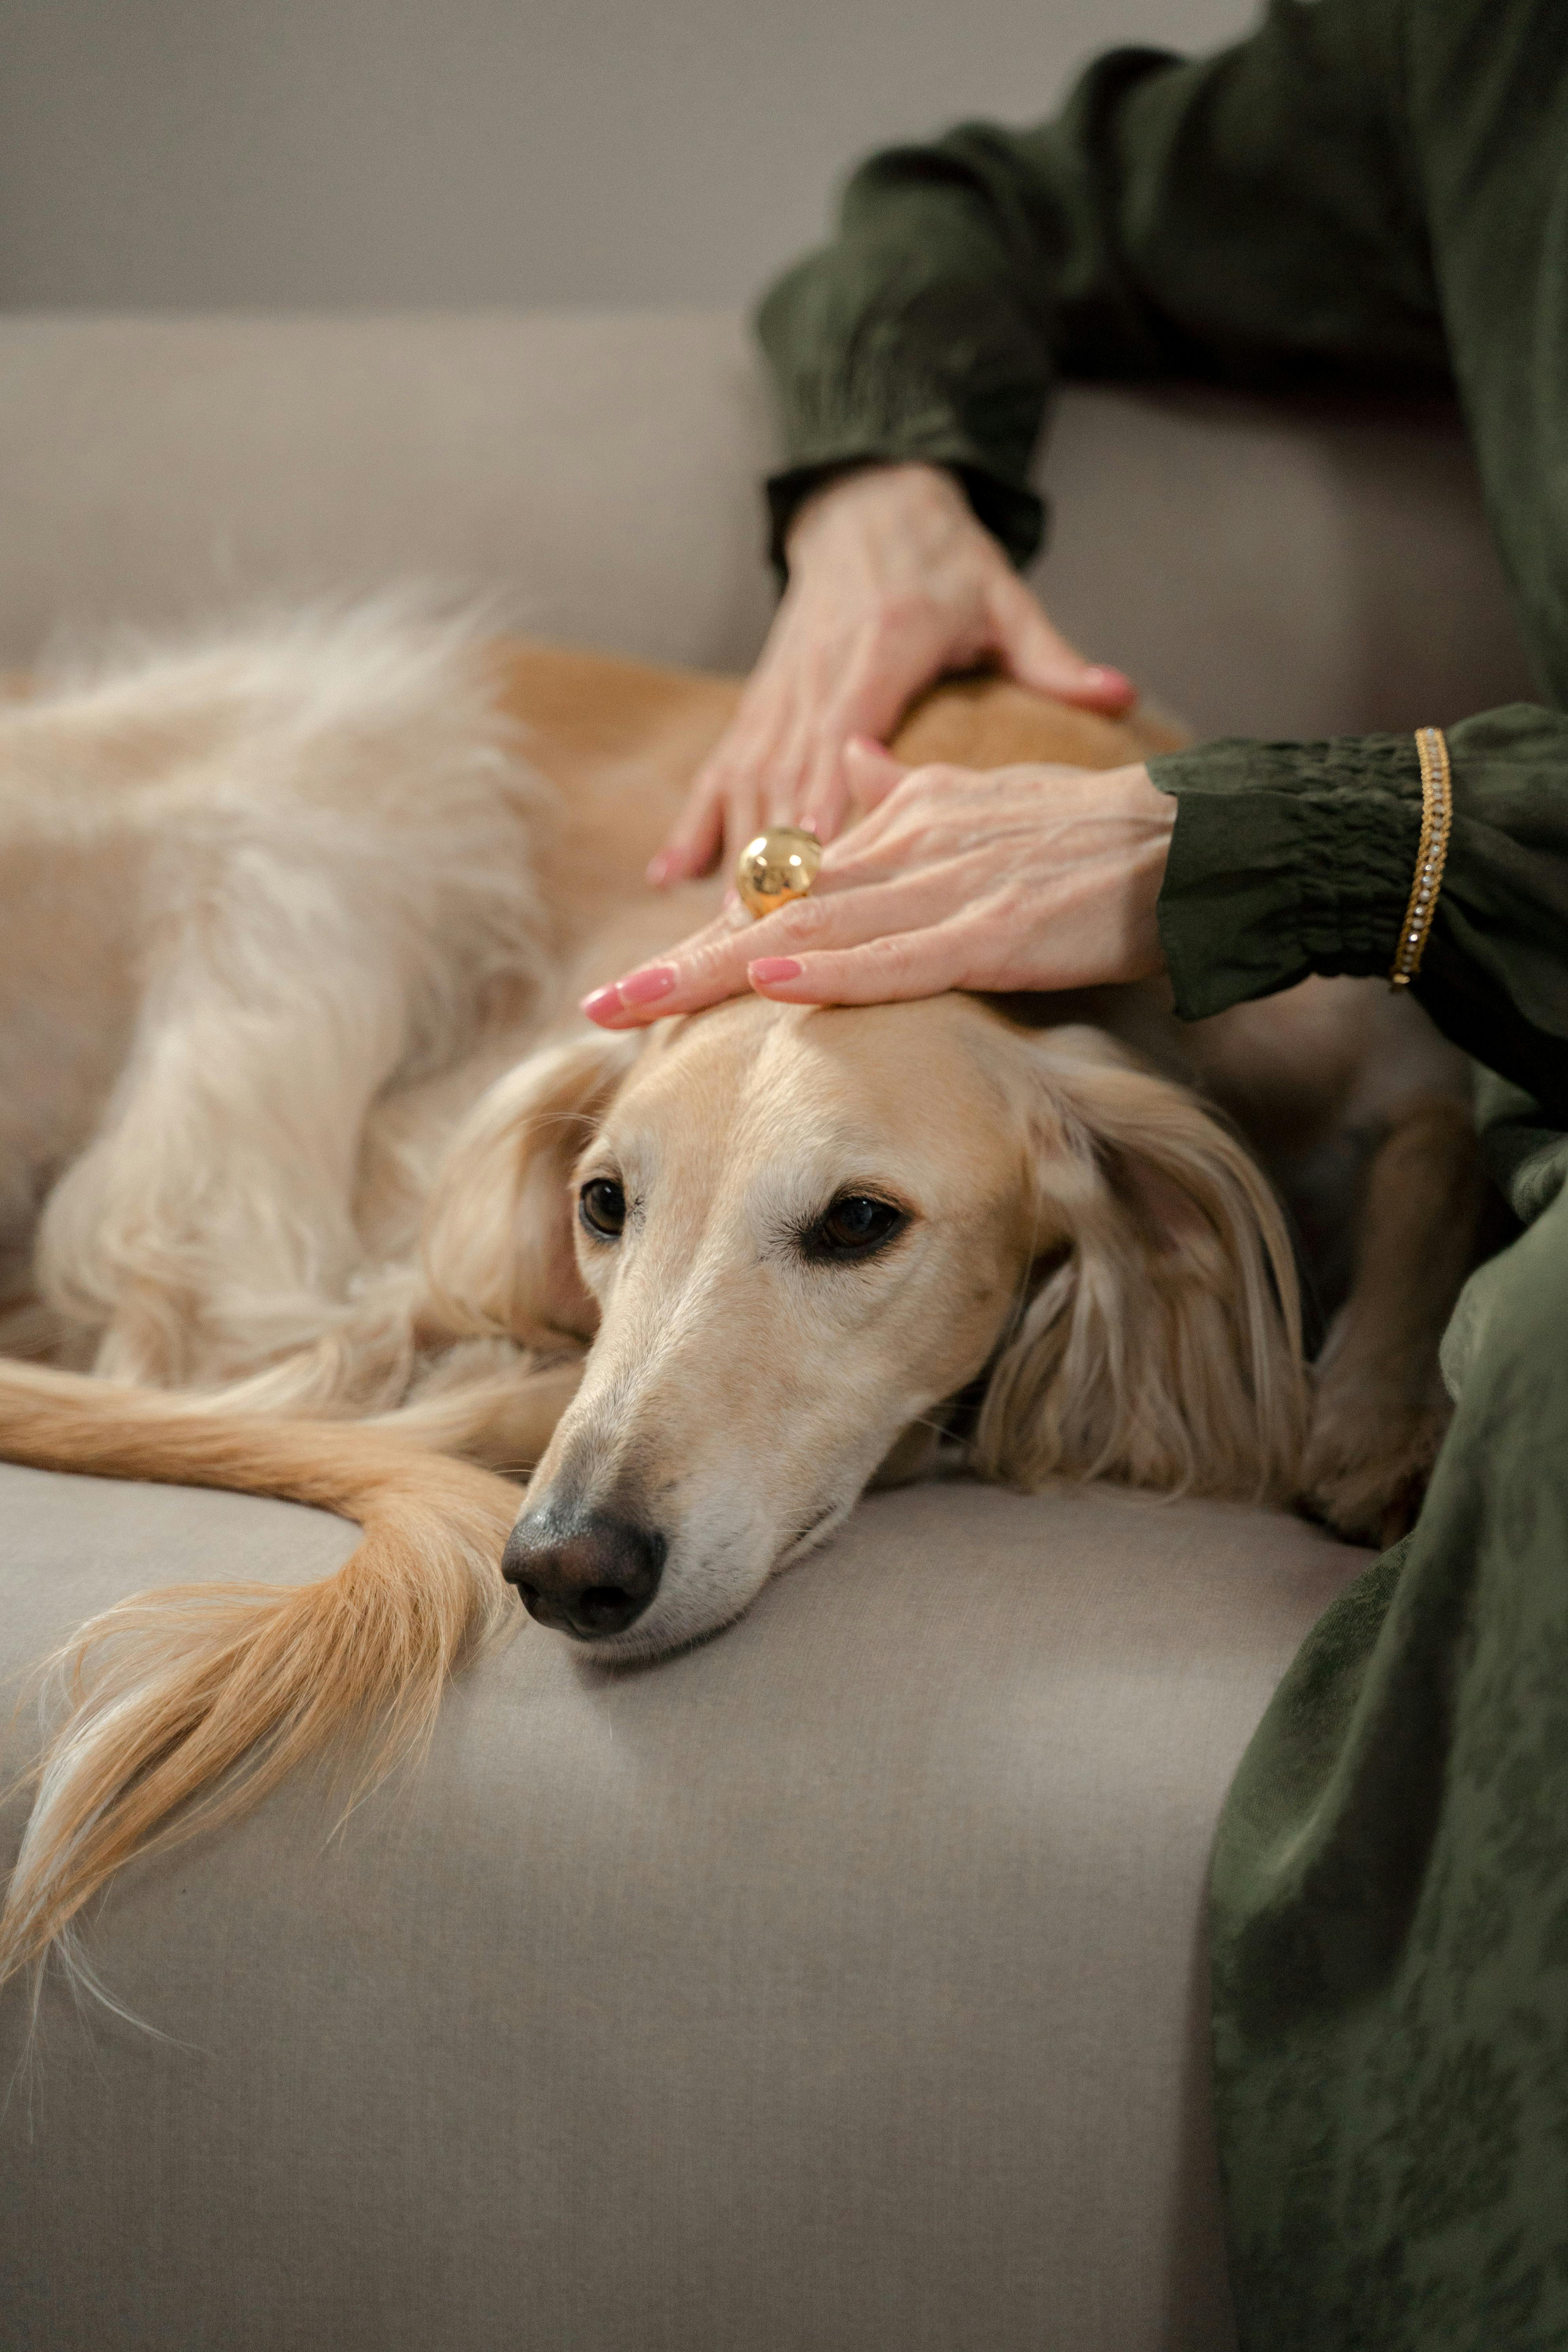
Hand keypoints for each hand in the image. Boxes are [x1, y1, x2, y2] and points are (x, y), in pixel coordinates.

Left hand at [587, 744, 1174, 1023]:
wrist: (1185, 838)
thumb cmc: (1088, 836)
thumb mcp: (980, 796)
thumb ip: (904, 789)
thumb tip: (847, 767)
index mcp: (902, 827)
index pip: (786, 891)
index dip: (704, 935)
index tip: (637, 979)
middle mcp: (908, 852)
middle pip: (773, 915)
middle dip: (680, 964)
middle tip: (601, 1004)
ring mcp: (948, 890)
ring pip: (814, 934)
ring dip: (719, 972)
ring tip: (642, 1003)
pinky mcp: (994, 928)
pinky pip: (898, 955)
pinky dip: (833, 967)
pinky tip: (769, 979)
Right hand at [648, 462, 1134, 885]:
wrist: (869, 502)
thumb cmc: (944, 559)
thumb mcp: (1002, 599)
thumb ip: (1052, 656)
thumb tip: (1118, 693)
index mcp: (880, 653)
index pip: (845, 741)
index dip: (826, 810)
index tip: (816, 877)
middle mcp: (818, 679)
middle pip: (784, 780)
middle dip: (767, 861)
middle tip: (752, 938)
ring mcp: (779, 694)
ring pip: (745, 784)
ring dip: (729, 857)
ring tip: (715, 933)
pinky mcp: (759, 702)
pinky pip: (717, 770)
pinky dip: (693, 824)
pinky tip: (668, 877)